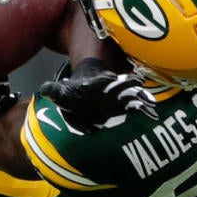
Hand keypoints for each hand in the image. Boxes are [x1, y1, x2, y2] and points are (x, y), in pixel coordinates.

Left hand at [37, 59, 155, 130]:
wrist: (86, 91)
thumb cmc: (74, 93)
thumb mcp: (63, 92)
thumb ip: (54, 91)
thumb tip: (43, 88)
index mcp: (96, 85)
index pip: (103, 81)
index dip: (107, 81)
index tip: (113, 80)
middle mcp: (110, 89)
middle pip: (122, 86)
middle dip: (130, 88)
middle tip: (139, 89)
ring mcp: (120, 97)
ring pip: (133, 95)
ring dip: (141, 99)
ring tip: (152, 106)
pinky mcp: (125, 107)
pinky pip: (137, 107)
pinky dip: (145, 110)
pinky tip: (153, 116)